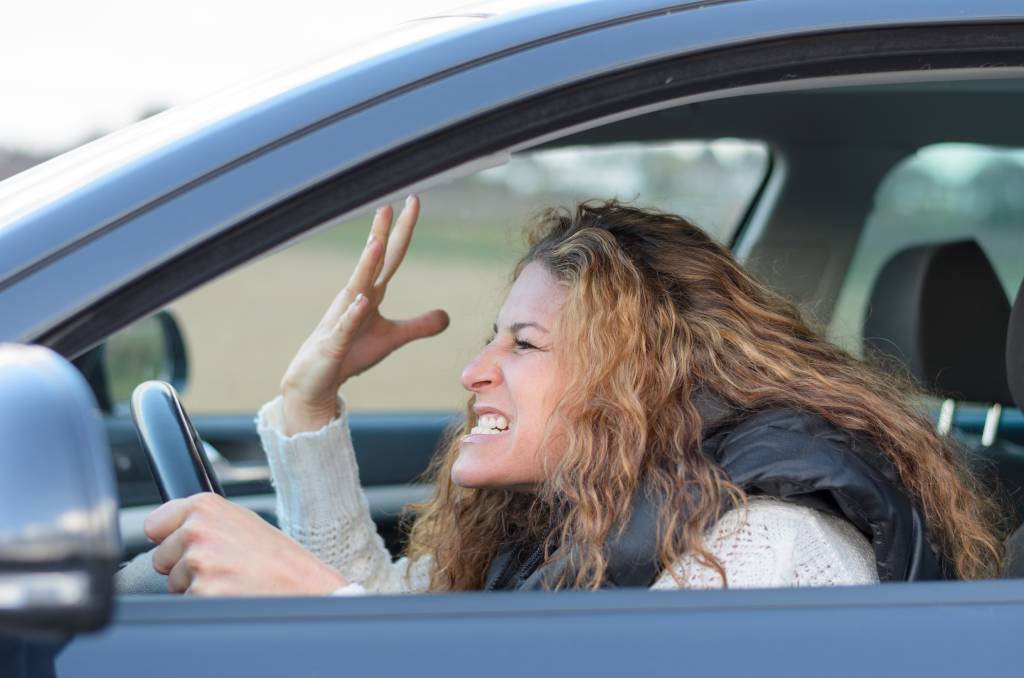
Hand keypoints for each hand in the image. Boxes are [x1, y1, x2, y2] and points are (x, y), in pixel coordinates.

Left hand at [144, 493, 346, 595]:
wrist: (304, 586)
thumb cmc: (278, 557)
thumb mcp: (242, 521)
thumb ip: (203, 520)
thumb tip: (161, 528)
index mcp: (206, 507)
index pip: (155, 524)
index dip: (170, 538)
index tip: (187, 543)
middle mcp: (198, 531)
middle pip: (162, 558)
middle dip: (185, 566)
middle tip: (223, 565)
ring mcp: (199, 564)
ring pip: (174, 584)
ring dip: (196, 586)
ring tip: (231, 579)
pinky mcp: (201, 593)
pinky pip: (188, 603)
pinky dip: (206, 603)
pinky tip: (231, 594)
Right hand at [280, 195, 448, 433]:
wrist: (315, 381)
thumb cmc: (350, 354)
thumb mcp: (392, 339)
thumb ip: (418, 326)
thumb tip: (447, 316)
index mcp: (371, 293)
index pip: (391, 256)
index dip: (402, 230)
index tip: (413, 200)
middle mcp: (355, 298)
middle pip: (373, 262)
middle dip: (382, 233)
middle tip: (391, 203)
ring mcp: (342, 319)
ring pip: (357, 287)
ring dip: (366, 266)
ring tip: (376, 242)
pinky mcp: (334, 343)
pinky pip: (346, 327)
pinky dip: (354, 314)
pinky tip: (363, 301)